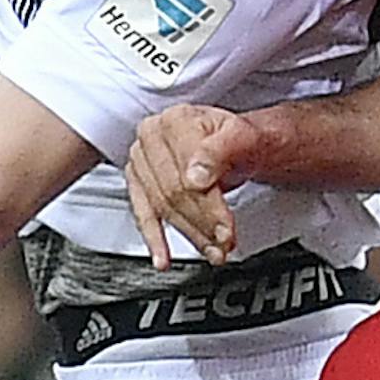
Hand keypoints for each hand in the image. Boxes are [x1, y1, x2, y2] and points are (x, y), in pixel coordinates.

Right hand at [126, 105, 265, 267]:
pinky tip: (163, 259)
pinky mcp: (137, 181)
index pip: (187, 172)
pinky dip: (154, 239)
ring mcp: (141, 159)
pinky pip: (143, 214)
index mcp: (177, 120)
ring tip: (212, 250)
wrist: (233, 143)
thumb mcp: (242, 136)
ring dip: (189, 234)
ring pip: (162, 207)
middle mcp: (152, 137)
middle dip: (203, 223)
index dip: (208, 204)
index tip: (225, 225)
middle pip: (174, 192)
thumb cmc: (237, 138)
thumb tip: (196, 175)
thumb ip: (220, 150)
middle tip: (224, 241)